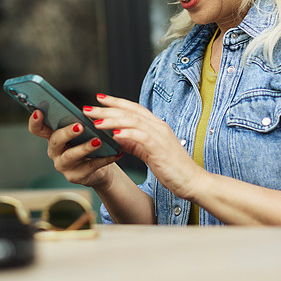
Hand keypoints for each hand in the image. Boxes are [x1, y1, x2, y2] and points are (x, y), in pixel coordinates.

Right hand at [27, 110, 119, 188]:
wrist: (100, 167)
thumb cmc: (88, 143)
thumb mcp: (82, 131)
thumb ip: (79, 121)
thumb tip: (87, 110)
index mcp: (53, 137)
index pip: (37, 129)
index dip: (35, 121)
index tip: (39, 112)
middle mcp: (54, 151)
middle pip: (56, 140)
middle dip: (67, 132)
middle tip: (80, 126)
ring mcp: (63, 165)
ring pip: (70, 156)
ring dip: (84, 147)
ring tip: (97, 141)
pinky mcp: (75, 176)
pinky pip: (90, 166)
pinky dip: (104, 159)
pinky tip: (115, 153)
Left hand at [84, 94, 203, 199]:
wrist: (192, 181)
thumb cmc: (172, 168)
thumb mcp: (148, 152)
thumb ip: (134, 143)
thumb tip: (116, 136)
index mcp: (156, 125)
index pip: (133, 108)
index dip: (116, 102)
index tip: (99, 98)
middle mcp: (158, 126)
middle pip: (129, 112)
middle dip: (107, 109)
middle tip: (88, 108)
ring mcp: (160, 136)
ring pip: (133, 121)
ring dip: (112, 120)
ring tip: (95, 122)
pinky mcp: (160, 148)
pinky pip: (141, 137)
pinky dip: (127, 134)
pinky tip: (114, 135)